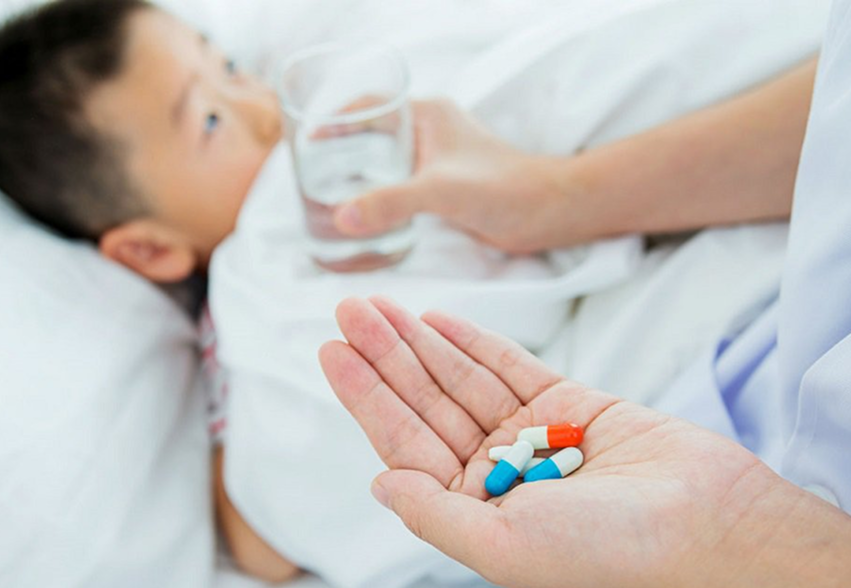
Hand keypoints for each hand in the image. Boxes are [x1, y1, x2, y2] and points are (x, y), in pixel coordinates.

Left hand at [319, 296, 780, 587]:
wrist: (704, 526)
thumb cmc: (604, 551)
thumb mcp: (500, 545)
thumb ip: (433, 514)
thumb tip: (377, 482)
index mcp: (473, 511)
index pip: (403, 444)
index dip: (366, 396)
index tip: (332, 351)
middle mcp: (495, 473)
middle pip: (425, 404)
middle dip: (385, 356)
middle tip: (347, 308)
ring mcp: (532, 436)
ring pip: (460, 380)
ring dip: (419, 342)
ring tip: (380, 305)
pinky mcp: (569, 406)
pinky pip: (509, 367)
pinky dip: (474, 342)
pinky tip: (437, 320)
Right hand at [332, 100, 582, 253]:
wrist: (544, 213)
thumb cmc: (502, 189)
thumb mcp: (439, 192)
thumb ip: (390, 203)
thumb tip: (341, 218)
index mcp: (427, 115)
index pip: (369, 106)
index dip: (335, 120)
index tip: (306, 141)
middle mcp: (430, 132)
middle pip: (372, 133)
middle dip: (340, 151)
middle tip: (309, 176)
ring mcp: (438, 158)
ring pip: (386, 161)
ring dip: (359, 175)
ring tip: (326, 196)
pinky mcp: (446, 185)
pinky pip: (401, 183)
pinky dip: (380, 194)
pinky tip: (365, 215)